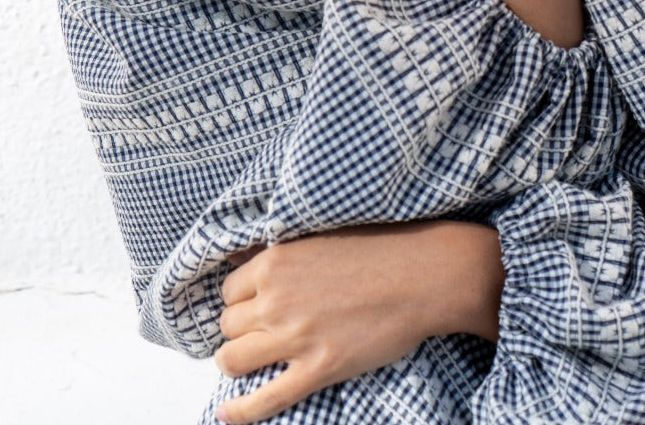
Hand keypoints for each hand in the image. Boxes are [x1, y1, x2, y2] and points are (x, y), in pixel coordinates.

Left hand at [213, 223, 458, 422]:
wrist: (419, 276)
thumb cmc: (375, 249)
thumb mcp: (316, 238)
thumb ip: (276, 254)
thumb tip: (237, 259)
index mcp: (275, 262)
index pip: (229, 291)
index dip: (240, 302)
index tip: (253, 307)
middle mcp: (276, 299)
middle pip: (228, 326)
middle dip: (240, 330)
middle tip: (261, 332)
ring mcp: (295, 337)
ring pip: (234, 359)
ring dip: (236, 362)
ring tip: (248, 362)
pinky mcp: (317, 369)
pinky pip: (266, 398)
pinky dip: (240, 411)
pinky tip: (225, 414)